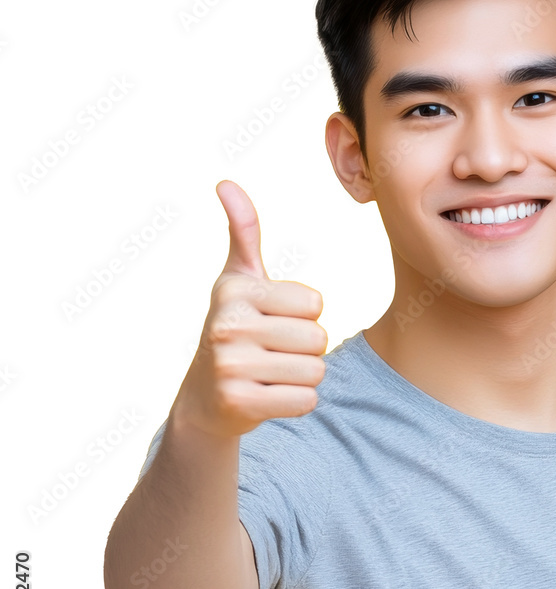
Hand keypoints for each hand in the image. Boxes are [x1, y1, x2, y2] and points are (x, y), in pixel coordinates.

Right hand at [174, 180, 327, 438]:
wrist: (204, 400)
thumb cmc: (234, 330)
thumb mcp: (238, 281)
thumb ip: (244, 233)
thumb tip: (226, 183)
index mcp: (235, 290)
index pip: (316, 304)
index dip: (304, 316)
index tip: (272, 321)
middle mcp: (226, 325)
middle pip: (318, 338)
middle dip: (305, 349)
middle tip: (271, 353)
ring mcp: (230, 367)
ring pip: (315, 371)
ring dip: (302, 377)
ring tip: (269, 374)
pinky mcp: (239, 404)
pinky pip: (306, 401)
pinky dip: (296, 403)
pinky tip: (268, 397)